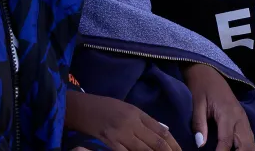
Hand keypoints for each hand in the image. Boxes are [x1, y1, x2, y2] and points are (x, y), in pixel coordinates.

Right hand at [65, 91, 181, 150]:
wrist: (80, 107)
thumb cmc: (103, 107)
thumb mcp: (127, 109)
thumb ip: (145, 121)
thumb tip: (164, 131)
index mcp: (138, 114)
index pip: (162, 132)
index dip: (174, 144)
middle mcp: (132, 123)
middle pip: (157, 143)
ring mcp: (121, 134)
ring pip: (144, 150)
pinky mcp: (109, 142)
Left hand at [184, 63, 253, 150]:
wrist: (209, 72)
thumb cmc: (201, 87)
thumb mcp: (197, 103)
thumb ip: (199, 124)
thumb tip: (199, 145)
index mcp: (228, 113)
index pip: (227, 141)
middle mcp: (240, 118)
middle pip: (246, 145)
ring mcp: (244, 119)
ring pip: (251, 143)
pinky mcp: (244, 120)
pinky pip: (250, 138)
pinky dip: (246, 148)